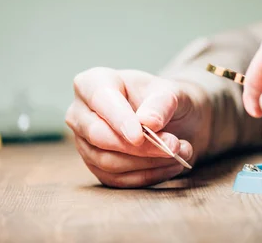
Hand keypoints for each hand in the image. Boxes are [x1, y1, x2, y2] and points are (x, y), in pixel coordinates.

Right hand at [66, 67, 210, 187]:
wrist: (174, 120)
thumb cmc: (166, 100)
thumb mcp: (172, 93)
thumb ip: (161, 104)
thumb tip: (148, 122)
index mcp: (93, 83)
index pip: (101, 100)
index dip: (119, 120)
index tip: (139, 136)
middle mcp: (81, 113)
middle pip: (99, 135)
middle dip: (139, 146)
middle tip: (173, 146)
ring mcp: (85, 143)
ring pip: (108, 162)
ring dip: (148, 162)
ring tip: (180, 151)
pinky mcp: (96, 167)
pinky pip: (117, 179)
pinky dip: (148, 175)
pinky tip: (171, 165)